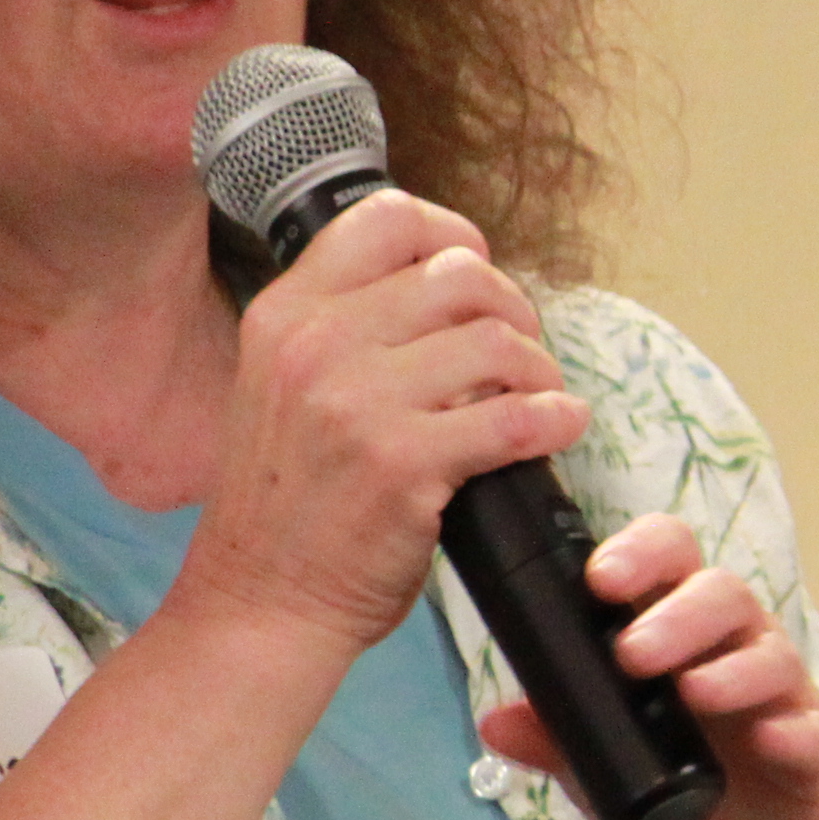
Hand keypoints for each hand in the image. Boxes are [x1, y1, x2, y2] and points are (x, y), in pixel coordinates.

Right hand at [175, 192, 589, 654]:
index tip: (480, 277)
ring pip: (497, 341)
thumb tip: (455, 283)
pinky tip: (558, 429)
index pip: (389, 218)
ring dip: (539, 371)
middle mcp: (315, 344)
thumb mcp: (282, 386)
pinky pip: (515, 418)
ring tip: (537, 401)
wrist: (260, 602)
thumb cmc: (288, 504)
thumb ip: (347, 329)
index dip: (455, 236)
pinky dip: (555, 420)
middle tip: (519, 357)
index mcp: (286, 313)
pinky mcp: (401, 465)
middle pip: (460, 275)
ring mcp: (356, 404)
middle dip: (512, 311)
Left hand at [479, 515, 818, 819]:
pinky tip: (770, 737)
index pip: (669, 560)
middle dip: (676, 615)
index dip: (640, 555)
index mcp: (682, 626)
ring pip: (769, 651)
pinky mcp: (814, 746)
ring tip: (690, 693)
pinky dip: (791, 728)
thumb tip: (492, 722)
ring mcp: (781, 691)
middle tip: (630, 654)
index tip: (598, 580)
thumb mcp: (603, 767)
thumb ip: (557, 740)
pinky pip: (810, 726)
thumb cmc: (678, 786)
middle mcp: (735, 643)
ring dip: (728, 666)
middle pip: (722, 592)